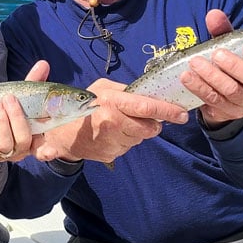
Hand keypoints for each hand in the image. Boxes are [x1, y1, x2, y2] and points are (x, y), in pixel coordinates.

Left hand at [0, 64, 48, 165]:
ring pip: (6, 146)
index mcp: (32, 137)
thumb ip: (33, 82)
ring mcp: (2, 153)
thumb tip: (43, 64)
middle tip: (9, 99)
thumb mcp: (22, 96)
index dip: (48, 152)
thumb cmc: (8, 109)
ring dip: (2, 125)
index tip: (52, 149)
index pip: (44, 149)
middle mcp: (19, 149)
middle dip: (17, 119)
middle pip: (23, 140)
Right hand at [39, 79, 187, 163]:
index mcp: (111, 102)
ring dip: (138, 132)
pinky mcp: (111, 154)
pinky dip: (126, 140)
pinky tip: (112, 134)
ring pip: (141, 138)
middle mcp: (112, 123)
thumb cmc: (81, 106)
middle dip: (153, 123)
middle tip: (146, 118)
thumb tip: (148, 94)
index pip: (146, 106)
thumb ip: (124, 90)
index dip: (167, 110)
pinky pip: (129, 147)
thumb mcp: (101, 88)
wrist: (61, 134)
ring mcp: (111, 141)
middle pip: (149, 127)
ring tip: (121, 124)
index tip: (182, 113)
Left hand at [183, 9, 242, 124]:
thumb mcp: (234, 46)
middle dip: (235, 66)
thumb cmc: (236, 61)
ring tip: (195, 62)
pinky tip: (187, 76)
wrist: (226, 94)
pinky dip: (199, 87)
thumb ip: (225, 30)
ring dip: (212, 76)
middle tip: (217, 54)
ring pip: (232, 91)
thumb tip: (213, 14)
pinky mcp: (229, 112)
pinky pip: (214, 100)